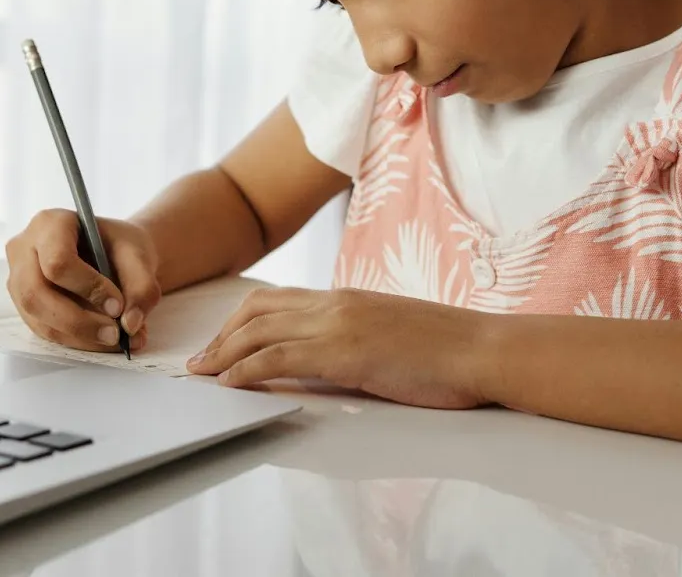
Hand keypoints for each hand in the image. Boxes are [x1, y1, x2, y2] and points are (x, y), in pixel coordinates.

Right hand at [6, 210, 161, 351]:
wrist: (113, 253)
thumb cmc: (119, 246)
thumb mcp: (138, 254)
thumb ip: (141, 286)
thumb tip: (130, 324)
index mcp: (49, 223)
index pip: (57, 261)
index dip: (87, 287)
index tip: (117, 305)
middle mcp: (24, 250)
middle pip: (36, 294)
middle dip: (79, 321)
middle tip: (115, 334)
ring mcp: (19, 280)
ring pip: (39, 319)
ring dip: (80, 337)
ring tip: (116, 339)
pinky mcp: (26, 306)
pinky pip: (46, 331)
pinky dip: (78, 341)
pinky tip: (103, 340)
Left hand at [186, 287, 490, 408]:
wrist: (482, 349)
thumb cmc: (448, 353)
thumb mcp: (390, 338)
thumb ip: (355, 341)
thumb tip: (328, 362)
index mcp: (347, 298)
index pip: (277, 300)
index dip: (240, 321)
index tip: (220, 343)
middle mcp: (335, 303)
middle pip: (257, 309)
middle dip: (221, 336)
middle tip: (199, 362)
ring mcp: (338, 323)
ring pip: (259, 330)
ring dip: (223, 353)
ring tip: (202, 375)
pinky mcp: (343, 349)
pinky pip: (278, 356)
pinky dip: (246, 368)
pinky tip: (230, 383)